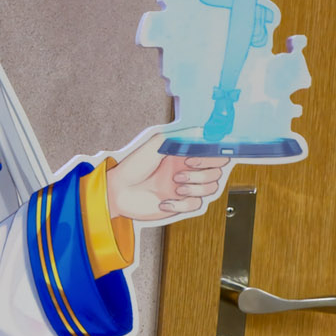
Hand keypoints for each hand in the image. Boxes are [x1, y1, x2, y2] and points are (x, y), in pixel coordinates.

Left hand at [106, 125, 229, 220]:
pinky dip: (181, 204)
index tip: (191, 159)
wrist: (119, 192)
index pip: (214, 154)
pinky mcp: (180, 204)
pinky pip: (195, 205)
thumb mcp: (156, 144)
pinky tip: (165, 201)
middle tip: (179, 174)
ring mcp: (186, 187)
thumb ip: (180, 137)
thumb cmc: (133, 167)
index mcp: (186, 154)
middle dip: (201, 174)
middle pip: (216, 172)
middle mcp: (188, 169)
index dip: (210, 157)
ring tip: (175, 187)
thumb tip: (201, 130)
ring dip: (195, 188)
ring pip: (210, 189)